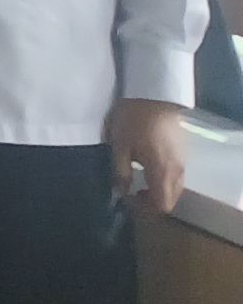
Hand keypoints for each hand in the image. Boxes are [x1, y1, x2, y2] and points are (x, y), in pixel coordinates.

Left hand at [109, 97, 189, 219]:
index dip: (146, 209)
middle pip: (170, 199)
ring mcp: (183, 161)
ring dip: (158, 192)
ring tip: (138, 182)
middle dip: (152, 202)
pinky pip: (177, 176)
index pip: (162, 205)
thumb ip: (120, 172)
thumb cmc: (133, 120)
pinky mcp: (183, 152)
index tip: (128, 201)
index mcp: (162, 172)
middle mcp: (177, 171)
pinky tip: (148, 170)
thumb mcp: (119, 146)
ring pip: (175, 188)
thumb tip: (120, 192)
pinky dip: (164, 181)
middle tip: (131, 194)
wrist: (154, 95)